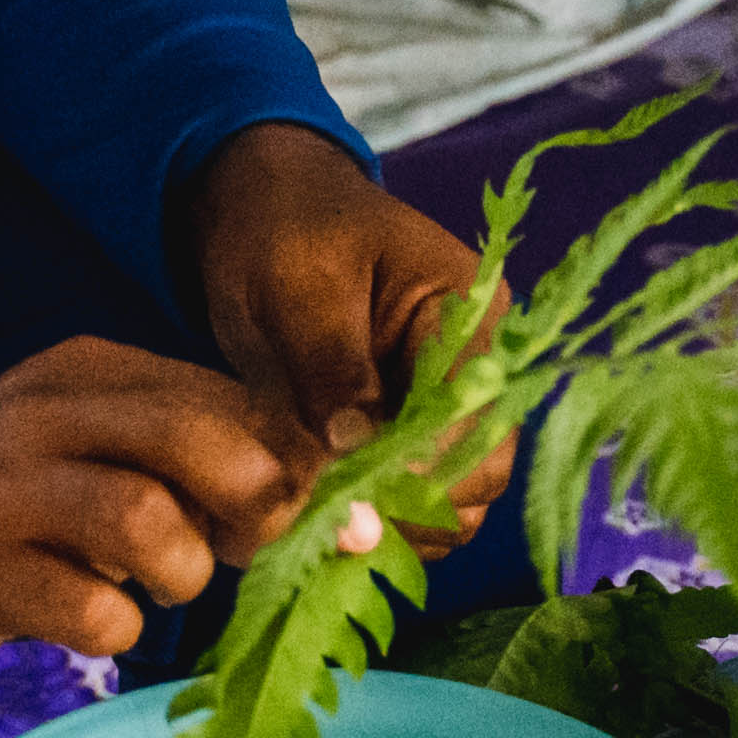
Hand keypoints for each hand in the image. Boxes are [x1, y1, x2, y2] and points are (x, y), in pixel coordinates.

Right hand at [0, 342, 299, 668]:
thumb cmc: (7, 490)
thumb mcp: (93, 441)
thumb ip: (193, 456)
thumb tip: (327, 503)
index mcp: (93, 372)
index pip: (225, 399)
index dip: (294, 462)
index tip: (325, 518)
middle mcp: (47, 415)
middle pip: (193, 437)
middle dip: (254, 504)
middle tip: (252, 551)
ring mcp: (2, 492)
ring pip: (145, 521)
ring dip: (183, 571)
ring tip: (159, 586)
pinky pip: (86, 608)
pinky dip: (117, 625)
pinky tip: (96, 618)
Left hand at [174, 122, 502, 546]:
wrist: (258, 212)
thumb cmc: (282, 229)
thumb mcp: (299, 287)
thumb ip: (332, 373)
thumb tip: (356, 465)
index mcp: (468, 311)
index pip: (478, 416)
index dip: (422, 470)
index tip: (349, 499)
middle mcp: (476, 367)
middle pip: (479, 472)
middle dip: (409, 507)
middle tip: (329, 519)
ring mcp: (448, 406)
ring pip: (453, 502)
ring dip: (391, 524)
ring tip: (318, 518)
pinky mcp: (411, 437)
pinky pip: (414, 503)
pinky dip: (373, 521)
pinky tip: (321, 513)